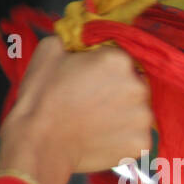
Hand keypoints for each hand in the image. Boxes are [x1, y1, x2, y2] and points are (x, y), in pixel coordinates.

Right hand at [0, 36, 152, 183]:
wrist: (41, 142)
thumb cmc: (42, 98)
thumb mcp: (49, 52)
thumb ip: (73, 41)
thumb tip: (80, 41)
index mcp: (118, 60)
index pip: (122, 60)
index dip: (106, 71)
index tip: (92, 80)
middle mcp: (138, 87)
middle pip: (136, 85)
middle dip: (119, 92)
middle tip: (94, 103)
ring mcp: (143, 118)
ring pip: (139, 112)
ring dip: (124, 116)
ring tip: (97, 122)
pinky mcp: (142, 143)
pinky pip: (138, 137)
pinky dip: (124, 138)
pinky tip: (103, 137)